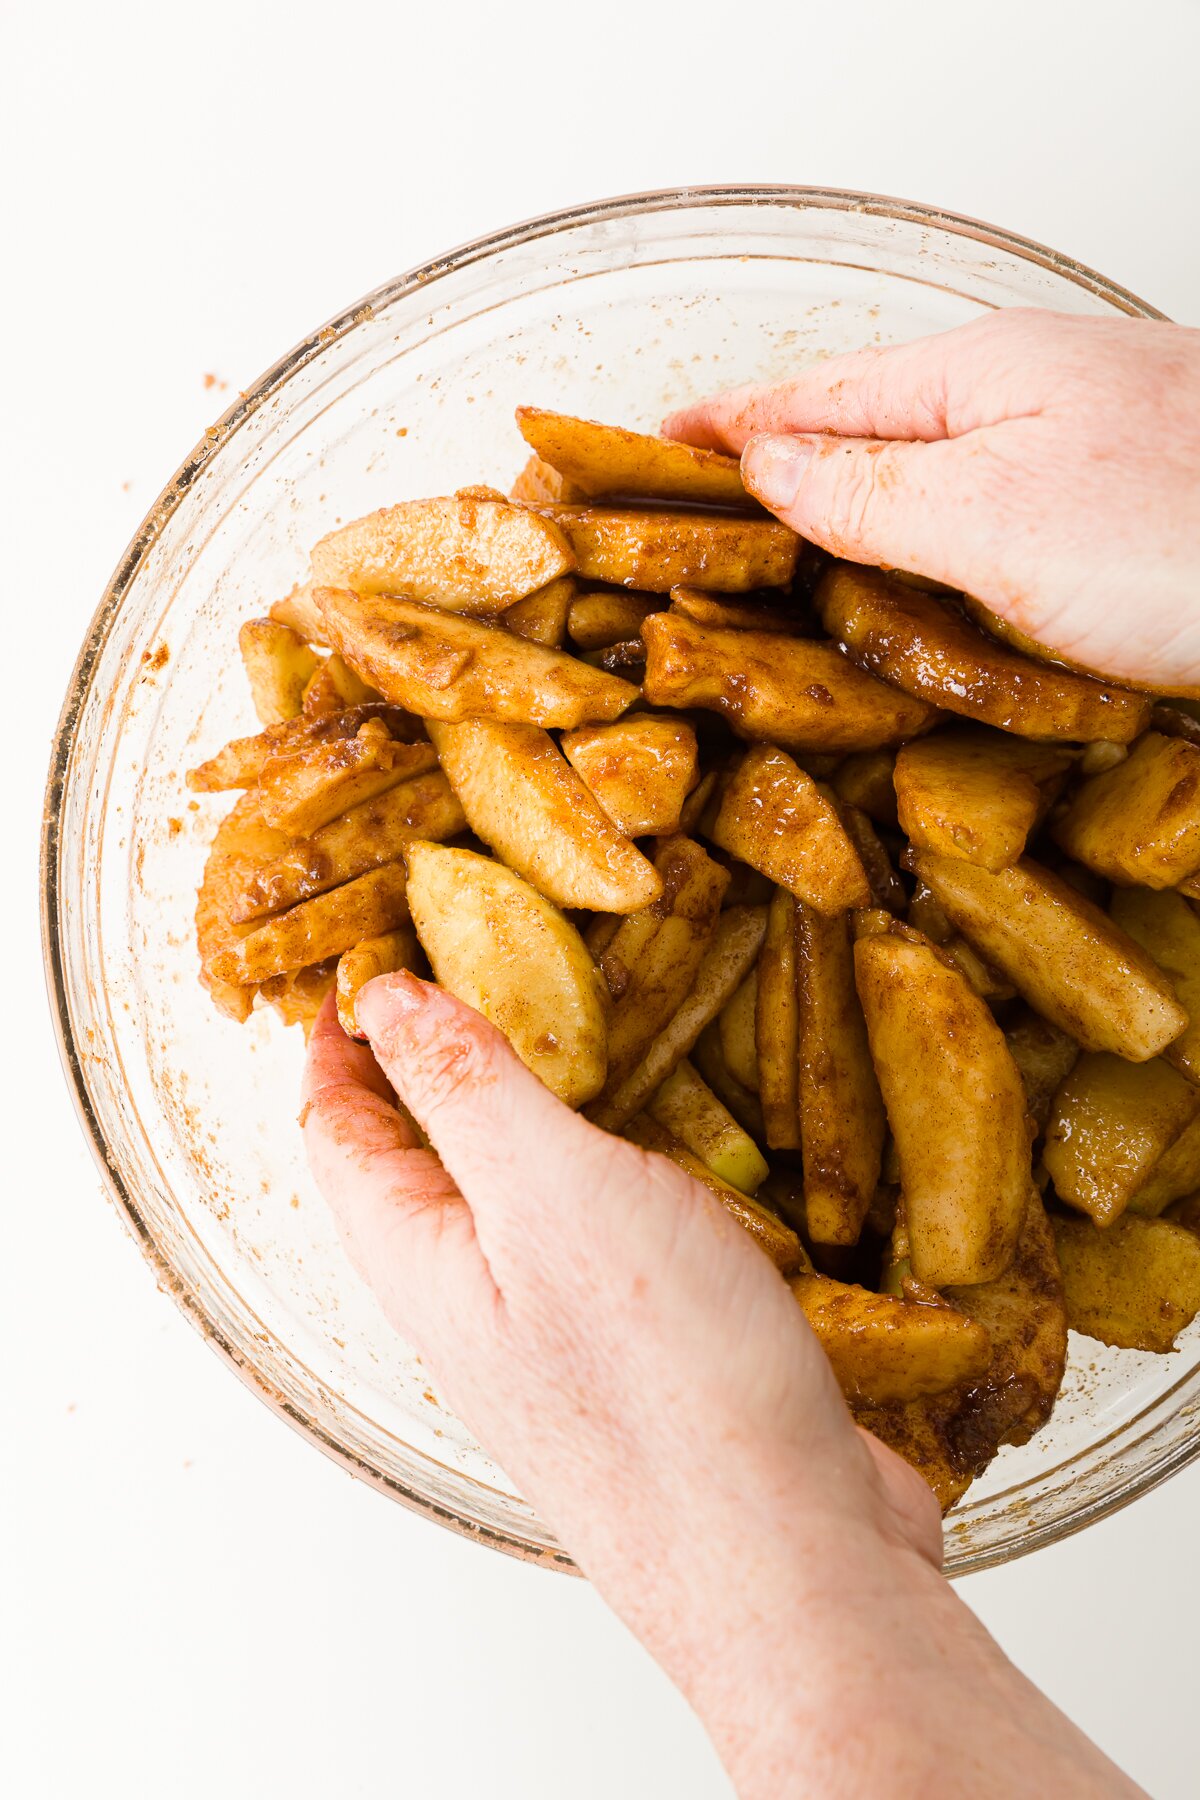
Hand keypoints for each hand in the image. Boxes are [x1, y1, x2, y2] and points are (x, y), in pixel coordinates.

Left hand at [302, 975, 1139, 1797]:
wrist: (787, 1561)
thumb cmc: (662, 1391)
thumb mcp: (547, 1195)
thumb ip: (465, 1089)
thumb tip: (387, 1002)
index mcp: (421, 1259)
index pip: (337, 1128)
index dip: (344, 1034)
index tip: (379, 947)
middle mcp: (475, 1298)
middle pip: (420, 1158)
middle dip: (434, 1057)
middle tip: (483, 958)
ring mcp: (558, 1329)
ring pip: (518, 1192)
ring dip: (534, 1105)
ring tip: (578, 1019)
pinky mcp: (642, 1348)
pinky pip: (601, 1231)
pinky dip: (612, 1163)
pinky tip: (669, 1134)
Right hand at [665, 309, 1199, 693]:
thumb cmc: (1193, 539)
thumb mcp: (994, 518)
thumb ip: (869, 490)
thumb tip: (769, 464)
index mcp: (983, 376)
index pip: (813, 393)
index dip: (724, 423)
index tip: (651, 441)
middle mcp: (1035, 402)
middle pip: (872, 424)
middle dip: (781, 465)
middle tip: (702, 514)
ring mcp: (1086, 455)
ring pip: (936, 476)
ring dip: (855, 514)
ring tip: (786, 556)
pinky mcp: (1126, 517)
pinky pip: (994, 523)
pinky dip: (933, 555)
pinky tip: (924, 590)